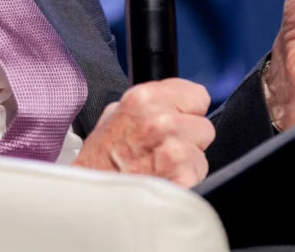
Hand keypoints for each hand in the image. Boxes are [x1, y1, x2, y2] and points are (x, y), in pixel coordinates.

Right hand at [73, 78, 213, 187]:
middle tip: (163, 149)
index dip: (187, 110)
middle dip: (189, 137)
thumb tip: (168, 102)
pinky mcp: (182, 177)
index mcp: (143, 99)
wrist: (91, 200)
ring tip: (161, 168)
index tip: (178, 120)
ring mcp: (173, 150)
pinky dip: (186, 181)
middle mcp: (161, 120)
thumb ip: (145, 106)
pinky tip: (164, 181)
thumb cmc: (98, 162)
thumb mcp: (112, 117)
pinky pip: (199, 174)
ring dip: (188, 162)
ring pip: (203, 152)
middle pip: (204, 125)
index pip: (197, 94)